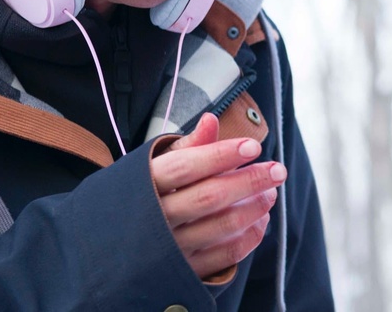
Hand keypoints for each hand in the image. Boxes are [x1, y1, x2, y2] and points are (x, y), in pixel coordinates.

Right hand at [150, 114, 286, 278]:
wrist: (112, 243)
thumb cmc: (143, 193)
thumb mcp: (156, 164)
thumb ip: (188, 145)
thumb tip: (211, 119)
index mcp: (146, 182)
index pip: (186, 166)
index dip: (221, 155)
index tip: (254, 146)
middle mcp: (156, 216)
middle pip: (209, 197)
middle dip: (249, 181)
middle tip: (278, 170)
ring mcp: (169, 247)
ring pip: (221, 227)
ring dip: (253, 209)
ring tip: (270, 192)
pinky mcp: (184, 271)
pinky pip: (223, 257)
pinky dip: (248, 238)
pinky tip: (260, 220)